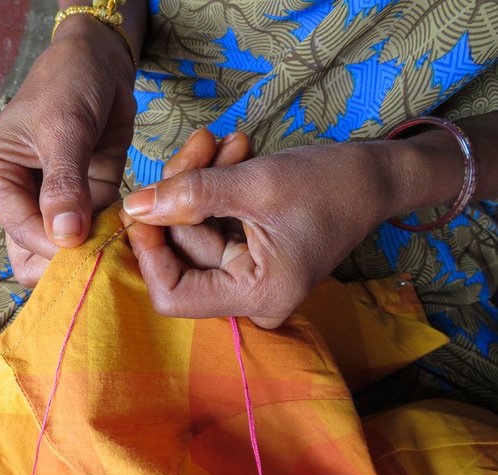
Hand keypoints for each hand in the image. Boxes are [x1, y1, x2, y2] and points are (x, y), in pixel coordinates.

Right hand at [0, 16, 136, 286]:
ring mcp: (49, 201)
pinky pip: (91, 234)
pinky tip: (129, 234)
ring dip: (91, 253)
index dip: (56, 247)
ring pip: (61, 251)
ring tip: (120, 247)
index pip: (20, 229)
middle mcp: (15, 194)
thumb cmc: (70, 82)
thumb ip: (64, 184)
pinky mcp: (81, 201)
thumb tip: (65, 238)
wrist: (100, 62)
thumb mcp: (64, 128)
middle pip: (31, 253)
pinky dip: (109, 238)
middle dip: (66, 261)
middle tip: (105, 257)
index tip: (93, 252)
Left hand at [123, 137, 397, 327]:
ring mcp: (248, 279)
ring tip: (226, 141)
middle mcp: (250, 298)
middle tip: (202, 143)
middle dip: (182, 193)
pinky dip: (214, 189)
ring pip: (193, 231)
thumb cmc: (331, 183)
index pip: (173, 295)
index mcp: (257, 296)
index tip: (143, 201)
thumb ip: (191, 195)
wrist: (375, 177)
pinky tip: (232, 154)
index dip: (150, 250)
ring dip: (200, 181)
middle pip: (183, 252)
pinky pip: (211, 224)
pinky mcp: (247, 257)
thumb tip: (133, 207)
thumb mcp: (257, 183)